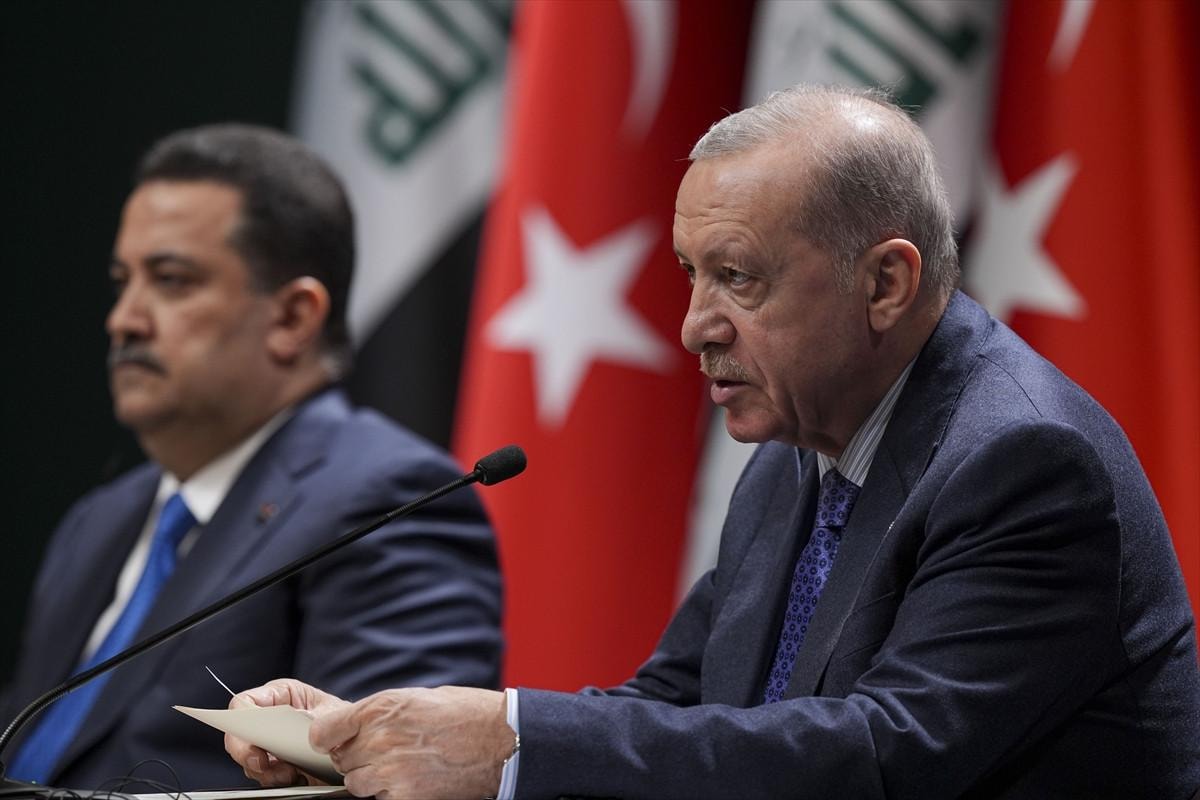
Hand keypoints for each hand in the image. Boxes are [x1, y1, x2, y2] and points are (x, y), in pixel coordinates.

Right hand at [224, 678, 349, 786]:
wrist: (356, 739)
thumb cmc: (343, 717)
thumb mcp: (333, 712)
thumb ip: (312, 717)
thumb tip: (295, 721)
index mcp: (279, 695)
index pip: (243, 703)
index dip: (239, 722)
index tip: (251, 742)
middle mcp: (267, 718)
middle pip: (239, 736)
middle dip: (248, 754)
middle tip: (262, 765)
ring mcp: (269, 743)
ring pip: (250, 760)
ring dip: (266, 771)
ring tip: (289, 773)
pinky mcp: (276, 764)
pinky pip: (265, 775)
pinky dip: (276, 779)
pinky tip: (295, 777)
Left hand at [310, 686, 513, 799]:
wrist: (500, 739)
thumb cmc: (464, 712)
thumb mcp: (417, 699)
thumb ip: (382, 714)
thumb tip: (355, 728)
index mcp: (381, 707)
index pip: (325, 731)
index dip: (328, 737)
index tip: (332, 741)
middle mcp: (380, 738)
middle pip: (341, 758)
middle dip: (356, 756)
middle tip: (382, 752)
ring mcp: (391, 770)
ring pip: (356, 783)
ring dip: (369, 777)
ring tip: (397, 767)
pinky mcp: (405, 796)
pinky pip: (379, 799)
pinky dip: (390, 792)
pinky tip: (411, 779)